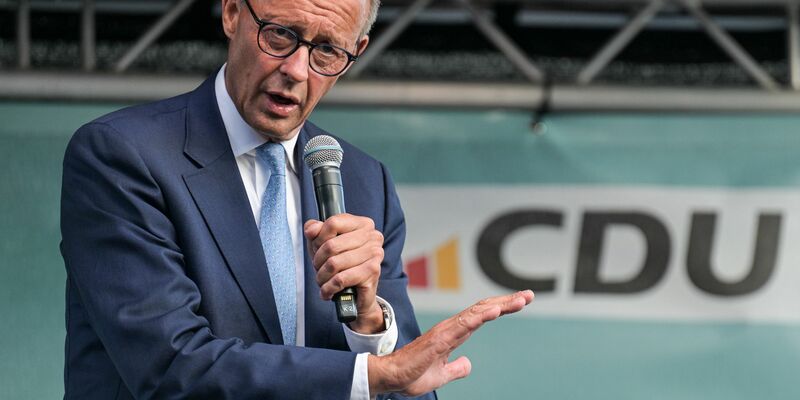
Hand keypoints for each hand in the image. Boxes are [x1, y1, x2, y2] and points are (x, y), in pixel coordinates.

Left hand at [304, 214, 385, 333]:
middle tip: (318, 269)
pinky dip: (328, 288)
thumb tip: (311, 229)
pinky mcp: (372, 273)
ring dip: (322, 277)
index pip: (333, 222)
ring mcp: (375, 254)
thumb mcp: (323, 244)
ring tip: (323, 281)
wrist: (358, 295)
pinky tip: (327, 291)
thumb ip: (315, 230)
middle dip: (318, 261)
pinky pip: (340, 279)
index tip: (316, 249)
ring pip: (334, 263)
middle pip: (331, 245)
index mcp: (363, 224)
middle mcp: (373, 237)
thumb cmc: (342, 266)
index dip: (318, 238)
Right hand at [367, 290, 534, 396]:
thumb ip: (457, 368)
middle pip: (484, 309)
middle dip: (507, 302)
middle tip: (528, 295)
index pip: (482, 316)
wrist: (391, 377)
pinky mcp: (440, 339)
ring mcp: (446, 331)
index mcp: (454, 334)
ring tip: (520, 300)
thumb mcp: (442, 375)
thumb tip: (469, 364)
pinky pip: (464, 325)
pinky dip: (481, 316)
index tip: (521, 301)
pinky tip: (496, 311)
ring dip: (500, 306)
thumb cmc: (412, 373)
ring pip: (477, 313)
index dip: (502, 307)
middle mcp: (452, 327)